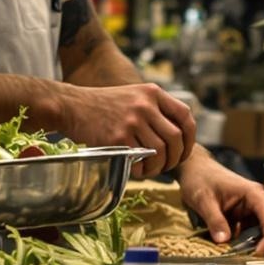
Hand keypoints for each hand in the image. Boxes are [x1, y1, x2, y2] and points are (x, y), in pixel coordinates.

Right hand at [58, 82, 195, 176]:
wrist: (72, 106)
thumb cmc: (104, 104)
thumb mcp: (134, 95)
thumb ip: (156, 108)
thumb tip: (179, 134)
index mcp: (152, 93)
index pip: (185, 116)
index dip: (191, 137)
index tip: (185, 150)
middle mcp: (145, 105)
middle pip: (176, 138)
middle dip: (177, 157)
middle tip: (168, 165)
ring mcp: (132, 121)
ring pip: (160, 151)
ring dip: (159, 167)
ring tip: (151, 170)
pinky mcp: (118, 137)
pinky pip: (139, 160)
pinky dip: (141, 170)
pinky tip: (136, 170)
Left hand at [179, 153, 263, 251]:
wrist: (194, 169)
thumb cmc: (200, 178)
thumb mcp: (204, 200)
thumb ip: (215, 220)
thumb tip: (224, 240)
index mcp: (253, 194)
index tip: (258, 253)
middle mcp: (256, 201)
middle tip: (255, 259)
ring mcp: (249, 209)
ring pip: (258, 231)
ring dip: (252, 244)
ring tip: (244, 257)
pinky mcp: (242, 216)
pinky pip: (247, 232)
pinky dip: (243, 242)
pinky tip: (236, 250)